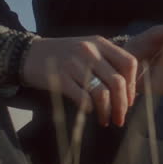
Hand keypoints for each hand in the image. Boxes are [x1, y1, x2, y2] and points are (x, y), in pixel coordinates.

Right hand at [21, 36, 137, 126]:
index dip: (133, 85)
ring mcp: (74, 63)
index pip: (129, 63)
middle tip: (120, 119)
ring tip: (106, 120)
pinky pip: (83, 98)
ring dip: (107, 111)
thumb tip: (128, 90)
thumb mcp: (87, 49)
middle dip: (122, 105)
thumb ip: (107, 62)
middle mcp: (89, 51)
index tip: (130, 101)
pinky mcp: (60, 78)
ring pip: (102, 93)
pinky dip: (89, 109)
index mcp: (100, 43)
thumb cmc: (63, 56)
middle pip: (118, 82)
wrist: (30, 54)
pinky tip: (89, 112)